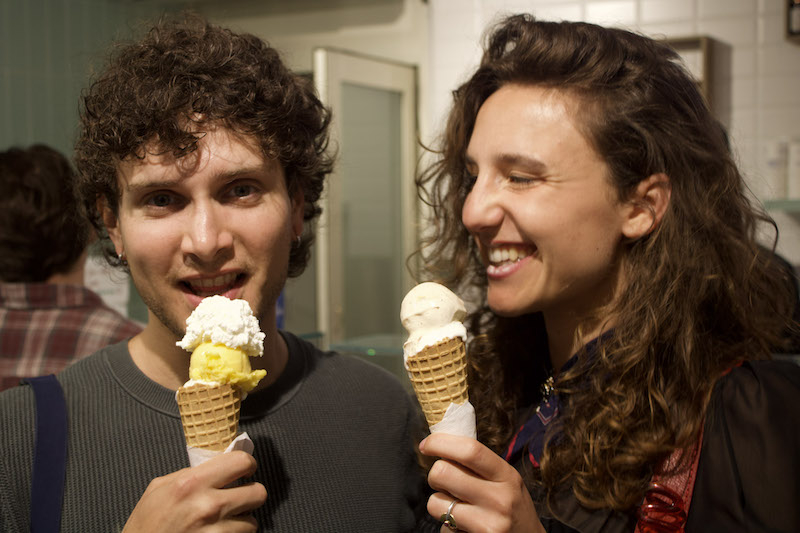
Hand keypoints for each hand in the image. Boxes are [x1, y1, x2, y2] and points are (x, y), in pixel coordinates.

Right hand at [122, 451, 266, 532]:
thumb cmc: (145, 525)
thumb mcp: (160, 488)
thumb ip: (190, 473)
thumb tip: (216, 465)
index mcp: (192, 483)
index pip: (241, 462)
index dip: (247, 465)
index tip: (245, 470)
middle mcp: (208, 506)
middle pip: (258, 492)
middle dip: (251, 494)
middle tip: (240, 496)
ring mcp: (215, 531)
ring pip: (252, 521)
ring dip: (241, 521)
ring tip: (224, 521)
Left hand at [420, 433, 544, 532]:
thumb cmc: (512, 507)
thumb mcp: (506, 480)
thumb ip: (480, 464)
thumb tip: (441, 442)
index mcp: (506, 476)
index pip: (470, 450)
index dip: (441, 443)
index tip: (427, 444)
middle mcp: (499, 499)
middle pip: (443, 472)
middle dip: (435, 475)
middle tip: (444, 482)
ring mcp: (489, 524)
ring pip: (435, 503)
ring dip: (438, 503)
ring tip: (456, 507)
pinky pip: (443, 528)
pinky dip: (447, 526)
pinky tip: (464, 527)